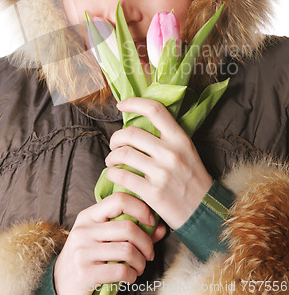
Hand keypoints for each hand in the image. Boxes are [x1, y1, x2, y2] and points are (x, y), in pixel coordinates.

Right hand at [53, 192, 165, 294]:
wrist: (61, 283)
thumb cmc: (88, 256)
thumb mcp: (104, 237)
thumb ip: (131, 230)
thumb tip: (161, 227)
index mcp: (89, 215)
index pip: (118, 199)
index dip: (140, 207)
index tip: (151, 220)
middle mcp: (84, 230)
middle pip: (128, 227)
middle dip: (147, 243)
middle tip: (149, 253)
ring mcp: (83, 251)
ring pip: (128, 250)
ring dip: (141, 262)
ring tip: (139, 266)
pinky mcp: (85, 273)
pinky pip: (121, 271)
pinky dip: (132, 276)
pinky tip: (129, 277)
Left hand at [105, 97, 212, 230]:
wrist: (205, 213)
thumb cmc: (193, 180)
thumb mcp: (188, 152)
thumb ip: (168, 138)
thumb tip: (141, 123)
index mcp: (180, 139)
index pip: (155, 110)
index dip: (134, 103)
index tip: (121, 105)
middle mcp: (171, 153)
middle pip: (131, 133)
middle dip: (116, 138)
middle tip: (114, 144)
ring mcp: (162, 173)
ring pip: (123, 154)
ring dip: (112, 156)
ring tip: (112, 161)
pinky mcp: (153, 193)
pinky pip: (122, 176)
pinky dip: (112, 173)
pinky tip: (113, 174)